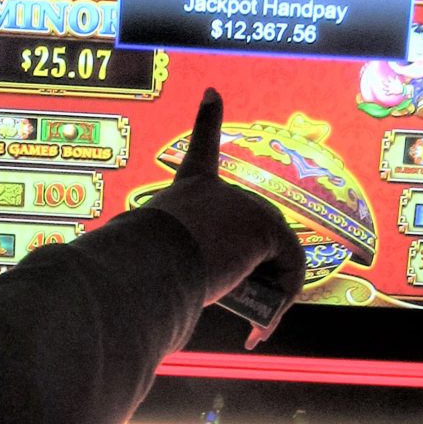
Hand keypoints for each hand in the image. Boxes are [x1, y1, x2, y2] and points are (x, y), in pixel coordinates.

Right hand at [145, 90, 307, 344]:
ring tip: (247, 329)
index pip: (201, 146)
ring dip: (267, 300)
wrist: (152, 261)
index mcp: (188, 191)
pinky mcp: (268, 230)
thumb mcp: (146, 266)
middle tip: (236, 320)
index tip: (213, 93)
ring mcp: (248, 207)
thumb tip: (133, 307)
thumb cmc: (136, 266)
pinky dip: (281, 304)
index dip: (207, 118)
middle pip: (252, 240)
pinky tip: (258, 331)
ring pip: (272, 259)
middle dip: (252, 283)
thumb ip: (157, 272)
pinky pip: (290, 272)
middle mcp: (221, 191)